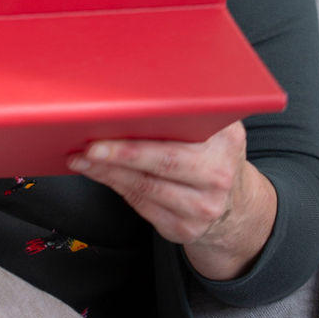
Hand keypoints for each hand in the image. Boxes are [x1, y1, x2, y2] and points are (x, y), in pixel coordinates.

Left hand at [67, 122, 277, 280]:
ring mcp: (203, 208)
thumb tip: (137, 88)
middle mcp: (218, 176)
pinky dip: (115, 186)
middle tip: (89, 145)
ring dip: (108, 172)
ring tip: (82, 158)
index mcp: (226, 141)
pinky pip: (141, 205)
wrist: (236, 205)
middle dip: (120, 153)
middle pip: (163, 162)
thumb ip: (188, 107)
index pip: (182, 131)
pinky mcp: (184, 229)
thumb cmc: (211, 154)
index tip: (114, 119)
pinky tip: (98, 173)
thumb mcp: (214, 126)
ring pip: (146, 187)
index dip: (145, 126)